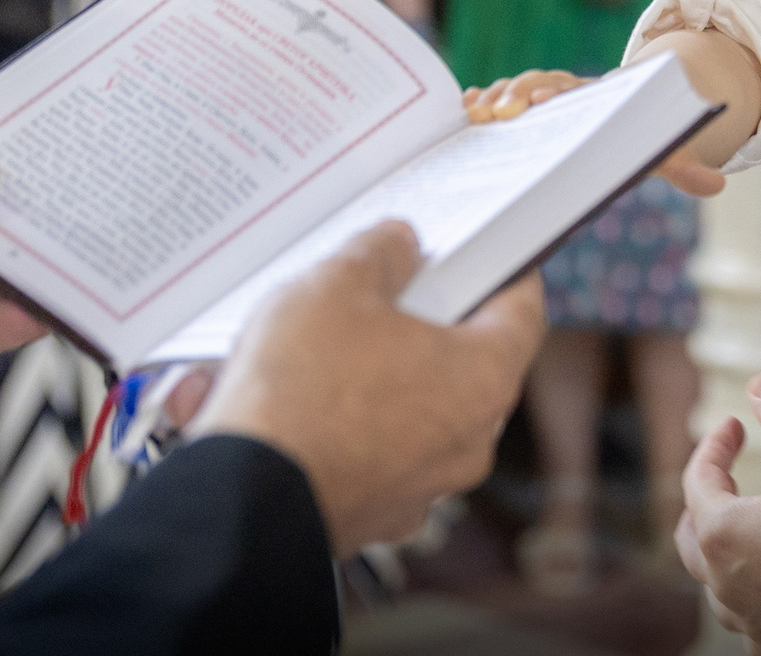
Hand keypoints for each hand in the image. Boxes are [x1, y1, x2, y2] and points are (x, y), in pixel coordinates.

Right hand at [192, 221, 544, 554]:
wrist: (239, 502)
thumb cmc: (299, 392)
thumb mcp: (336, 286)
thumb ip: (380, 253)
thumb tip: (400, 246)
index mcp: (482, 380)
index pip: (521, 312)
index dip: (503, 272)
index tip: (488, 253)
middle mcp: (465, 442)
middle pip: (458, 361)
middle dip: (416, 323)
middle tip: (379, 290)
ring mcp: (420, 486)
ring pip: (403, 410)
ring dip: (363, 376)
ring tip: (303, 346)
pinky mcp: (371, 515)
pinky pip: (360, 452)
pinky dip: (329, 425)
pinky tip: (276, 400)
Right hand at [461, 67, 727, 196]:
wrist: (614, 113)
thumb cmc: (628, 135)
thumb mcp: (655, 149)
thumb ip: (681, 165)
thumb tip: (718, 186)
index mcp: (592, 97)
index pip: (573, 89)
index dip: (556, 93)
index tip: (540, 100)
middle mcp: (559, 92)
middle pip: (535, 84)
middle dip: (516, 94)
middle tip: (502, 111)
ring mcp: (532, 99)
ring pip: (508, 91)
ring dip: (491, 99)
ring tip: (475, 114)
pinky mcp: (513, 113)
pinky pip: (491, 102)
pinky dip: (476, 103)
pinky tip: (460, 111)